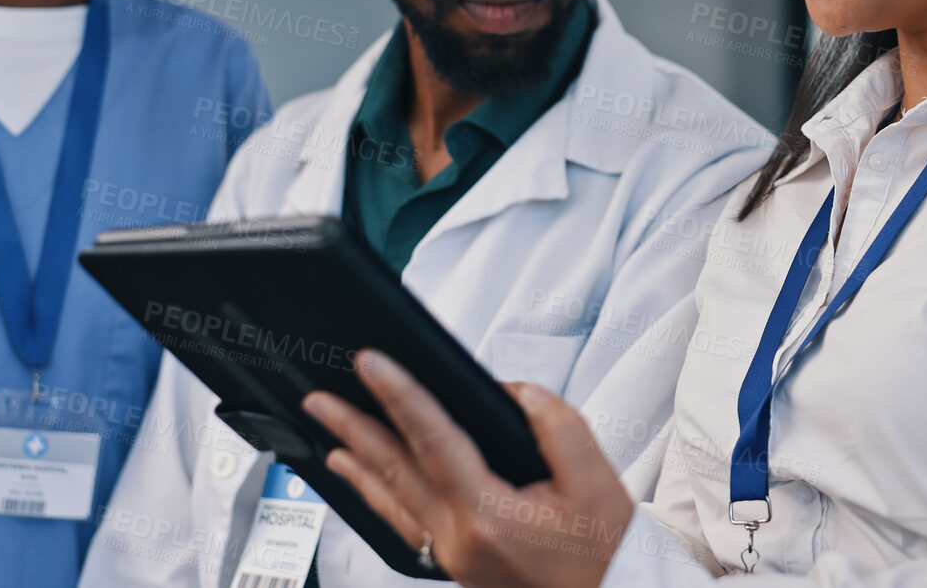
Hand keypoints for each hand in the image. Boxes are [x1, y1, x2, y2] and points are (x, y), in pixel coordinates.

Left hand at [303, 350, 633, 587]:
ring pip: (391, 501)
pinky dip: (376, 498)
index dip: (401, 395)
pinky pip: (402, 525)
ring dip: (357, 463)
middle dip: (355, 428)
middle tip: (320, 397)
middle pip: (395, 471)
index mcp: (489, 516)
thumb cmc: (605, 551)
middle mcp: (459, 540)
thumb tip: (514, 393)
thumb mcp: (596, 478)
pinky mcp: (454, 564)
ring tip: (328, 436)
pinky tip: (363, 482)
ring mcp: (451, 557)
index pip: (434, 440)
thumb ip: (554, 424)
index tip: (372, 363)